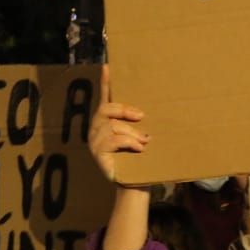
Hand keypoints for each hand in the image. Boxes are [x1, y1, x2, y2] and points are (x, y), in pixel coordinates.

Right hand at [89, 65, 147, 185]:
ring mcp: (95, 141)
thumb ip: (143, 122)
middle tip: (141, 116)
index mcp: (109, 121)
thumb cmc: (141, 158)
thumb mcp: (143, 135)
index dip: (106, 82)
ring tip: (145, 141)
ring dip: (132, 132)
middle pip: (106, 109)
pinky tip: (139, 148)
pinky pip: (112, 140)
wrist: (137, 183)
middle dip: (124, 110)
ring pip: (111, 126)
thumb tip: (154, 108)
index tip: (108, 66)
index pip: (105, 98)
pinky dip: (128, 142)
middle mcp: (98, 129)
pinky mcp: (97, 154)